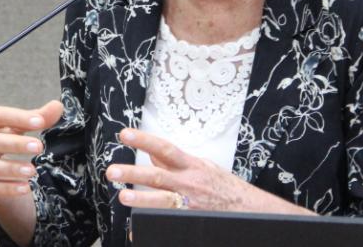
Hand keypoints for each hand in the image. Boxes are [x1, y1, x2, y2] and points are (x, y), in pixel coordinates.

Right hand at [0, 100, 63, 199]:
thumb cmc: (1, 136)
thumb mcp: (17, 124)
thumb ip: (38, 116)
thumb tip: (57, 106)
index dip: (18, 118)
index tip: (40, 122)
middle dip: (17, 144)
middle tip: (39, 147)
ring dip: (12, 169)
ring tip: (32, 170)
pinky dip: (7, 188)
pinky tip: (25, 187)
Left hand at [105, 128, 313, 214]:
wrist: (250, 210)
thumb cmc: (226, 187)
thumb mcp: (203, 167)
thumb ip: (176, 162)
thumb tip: (153, 155)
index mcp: (192, 166)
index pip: (165, 148)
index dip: (144, 140)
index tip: (125, 134)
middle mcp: (190, 183)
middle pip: (158, 175)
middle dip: (134, 172)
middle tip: (113, 170)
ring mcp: (189, 203)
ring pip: (162, 200)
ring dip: (141, 199)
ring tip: (123, 196)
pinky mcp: (190, 219)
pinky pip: (167, 222)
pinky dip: (151, 225)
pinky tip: (137, 228)